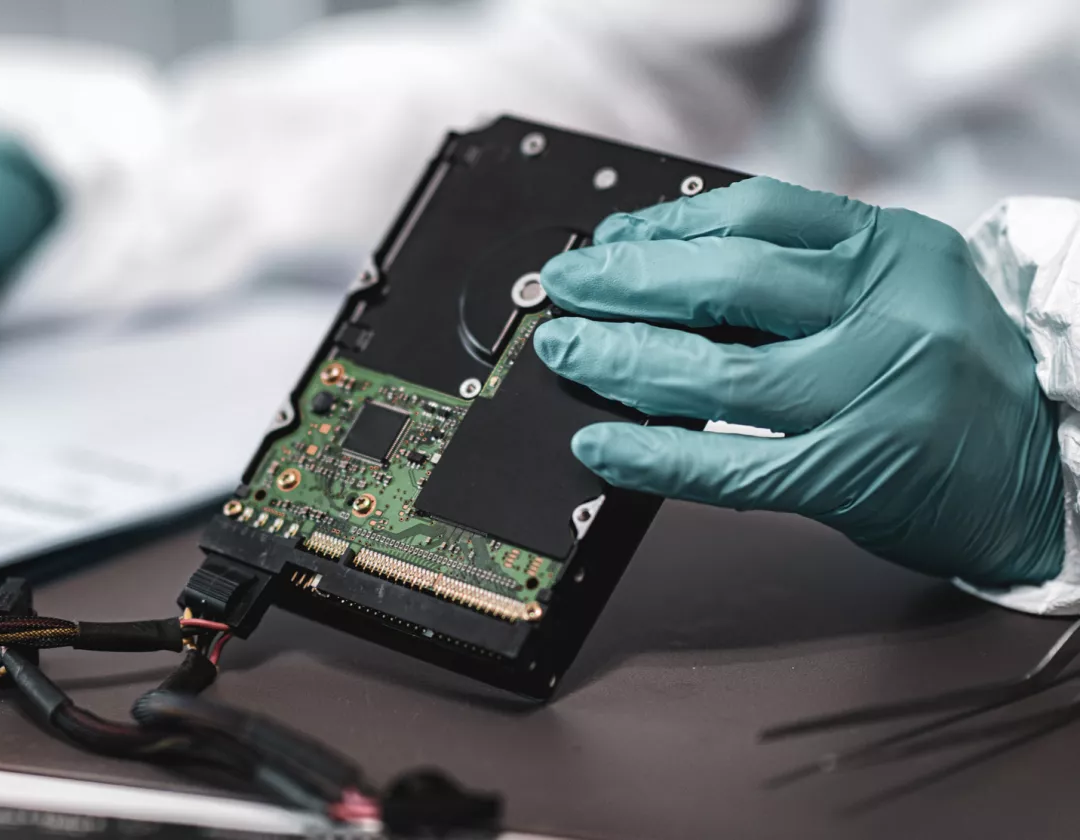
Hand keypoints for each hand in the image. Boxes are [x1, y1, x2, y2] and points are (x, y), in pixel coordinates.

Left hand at [533, 177, 1063, 586]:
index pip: (758, 215)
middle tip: (566, 291)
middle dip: (627, 284)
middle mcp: (888, 312)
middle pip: (726, 283)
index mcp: (896, 251)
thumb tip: (669, 268)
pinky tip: (602, 444)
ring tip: (568, 353)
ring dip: (622, 361)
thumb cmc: (958, 377)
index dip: (667, 225)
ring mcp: (870, 394)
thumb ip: (807, 273)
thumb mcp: (903, 290)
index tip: (612, 240)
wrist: (1047, 471)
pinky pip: (729, 463)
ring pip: (716, 372)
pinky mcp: (850, 474)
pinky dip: (654, 453)